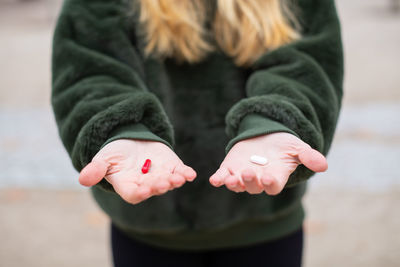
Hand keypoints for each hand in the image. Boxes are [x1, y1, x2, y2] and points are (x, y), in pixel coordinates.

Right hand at [78, 139, 196, 203]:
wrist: (133, 142)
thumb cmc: (116, 154)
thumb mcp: (104, 158)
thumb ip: (96, 169)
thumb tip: (82, 179)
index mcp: (128, 185)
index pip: (134, 194)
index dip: (139, 193)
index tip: (144, 190)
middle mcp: (146, 184)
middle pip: (153, 188)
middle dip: (159, 186)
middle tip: (163, 183)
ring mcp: (161, 177)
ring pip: (169, 182)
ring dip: (174, 181)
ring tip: (179, 178)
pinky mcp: (172, 167)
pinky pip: (181, 173)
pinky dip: (186, 174)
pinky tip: (191, 174)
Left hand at [209, 132, 326, 194]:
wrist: (265, 136)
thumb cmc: (283, 145)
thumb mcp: (297, 147)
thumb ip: (308, 156)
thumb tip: (323, 165)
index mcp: (275, 177)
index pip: (273, 186)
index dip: (270, 184)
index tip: (269, 178)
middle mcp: (258, 180)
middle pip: (254, 187)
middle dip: (251, 181)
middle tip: (248, 173)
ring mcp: (242, 175)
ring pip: (237, 185)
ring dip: (233, 183)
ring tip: (231, 179)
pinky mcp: (229, 168)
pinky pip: (222, 177)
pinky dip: (218, 179)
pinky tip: (214, 179)